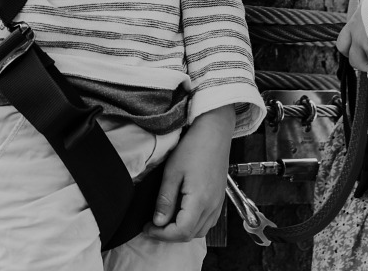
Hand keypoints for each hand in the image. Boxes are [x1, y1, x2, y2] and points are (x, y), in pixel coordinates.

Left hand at [142, 105, 234, 241]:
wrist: (214, 132)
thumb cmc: (194, 147)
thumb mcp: (172, 172)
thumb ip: (165, 199)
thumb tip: (158, 222)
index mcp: (200, 200)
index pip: (181, 231)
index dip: (162, 234)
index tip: (147, 227)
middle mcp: (212, 206)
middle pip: (191, 235)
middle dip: (169, 235)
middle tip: (153, 226)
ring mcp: (218, 203)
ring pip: (200, 231)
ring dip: (182, 232)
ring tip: (165, 221)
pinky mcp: (219, 198)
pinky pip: (208, 222)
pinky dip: (193, 225)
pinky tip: (182, 214)